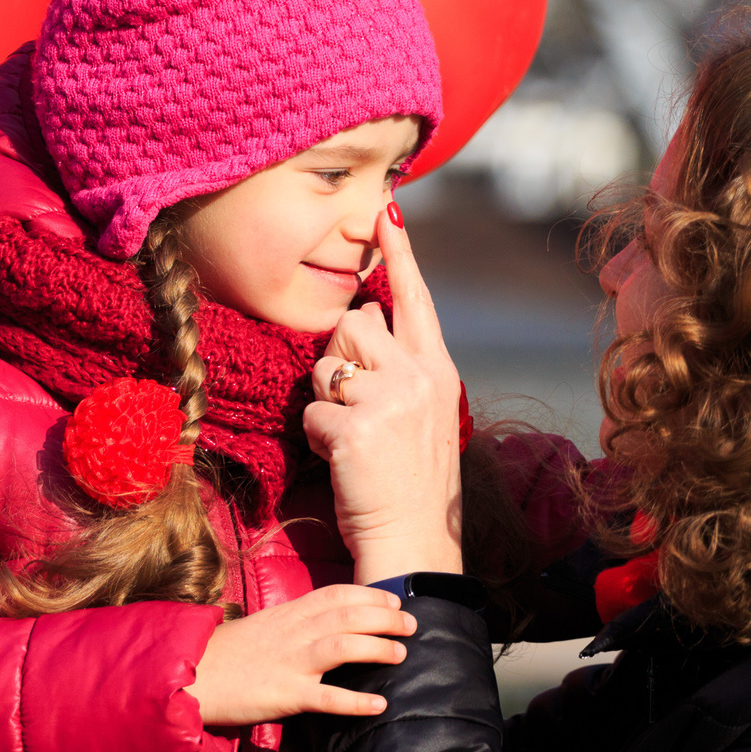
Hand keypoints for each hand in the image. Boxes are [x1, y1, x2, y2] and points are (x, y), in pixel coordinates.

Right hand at [188, 584, 417, 726]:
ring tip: (402, 654)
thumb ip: (294, 624)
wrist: (190, 676)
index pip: (337, 594)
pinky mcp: (285, 695)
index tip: (395, 599)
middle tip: (412, 625)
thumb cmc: (228, 656)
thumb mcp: (263, 628)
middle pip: (348, 615)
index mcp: (288, 614)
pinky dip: (356, 701)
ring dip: (377, 647)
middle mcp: (293, 633)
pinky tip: (379, 704)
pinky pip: (326, 698)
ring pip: (342, 646)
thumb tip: (326, 626)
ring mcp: (290, 663)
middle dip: (385, 617)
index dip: (370, 594)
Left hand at [302, 204, 465, 581]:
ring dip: (325, 398)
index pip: (415, 299)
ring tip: (353, 437)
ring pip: (325, 364)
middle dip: (339, 356)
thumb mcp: (423, 414)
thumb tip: (362, 322)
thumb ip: (402, 368)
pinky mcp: (356, 427)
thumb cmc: (413, 482)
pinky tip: (343, 461)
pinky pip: (312, 412)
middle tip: (355, 405)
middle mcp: (419, 376)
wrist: (417, 542)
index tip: (386, 209)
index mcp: (438, 369)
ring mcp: (389, 400)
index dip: (399, 253)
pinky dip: (316, 438)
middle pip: (353, 323)